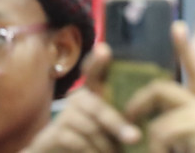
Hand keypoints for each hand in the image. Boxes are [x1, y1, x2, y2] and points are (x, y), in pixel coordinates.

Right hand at [24, 44, 144, 152]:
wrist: (58, 152)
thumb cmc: (93, 137)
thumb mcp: (108, 125)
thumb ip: (120, 118)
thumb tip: (139, 128)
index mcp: (93, 92)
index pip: (94, 73)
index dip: (97, 62)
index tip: (104, 50)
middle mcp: (78, 98)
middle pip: (99, 109)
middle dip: (118, 125)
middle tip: (135, 138)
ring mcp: (65, 114)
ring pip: (92, 129)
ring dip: (106, 146)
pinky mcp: (55, 132)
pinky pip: (80, 143)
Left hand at [125, 22, 194, 152]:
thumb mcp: (182, 144)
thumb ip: (170, 132)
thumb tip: (145, 128)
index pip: (194, 72)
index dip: (185, 50)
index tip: (178, 27)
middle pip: (162, 88)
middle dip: (137, 102)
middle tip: (126, 121)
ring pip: (158, 107)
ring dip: (145, 135)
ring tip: (147, 150)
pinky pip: (160, 129)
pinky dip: (154, 148)